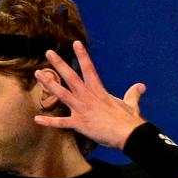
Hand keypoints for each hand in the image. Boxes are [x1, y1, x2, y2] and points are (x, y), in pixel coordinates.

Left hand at [32, 42, 147, 149]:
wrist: (128, 134)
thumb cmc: (129, 119)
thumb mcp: (131, 103)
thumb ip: (133, 93)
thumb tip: (141, 86)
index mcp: (99, 90)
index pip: (89, 68)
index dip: (82, 55)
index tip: (75, 43)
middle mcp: (87, 96)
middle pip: (70, 76)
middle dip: (59, 64)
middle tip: (48, 52)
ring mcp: (81, 109)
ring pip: (61, 93)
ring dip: (49, 83)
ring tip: (38, 73)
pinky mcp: (78, 124)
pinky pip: (60, 123)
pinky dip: (48, 122)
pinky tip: (36, 119)